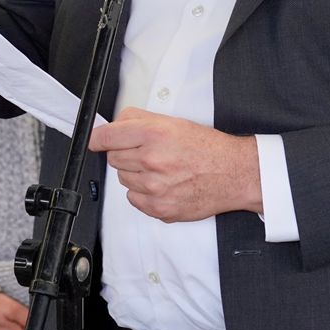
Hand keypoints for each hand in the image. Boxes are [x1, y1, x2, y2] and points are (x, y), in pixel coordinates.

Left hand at [88, 107, 261, 223]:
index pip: (107, 137)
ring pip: (123, 180)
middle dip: (126, 154)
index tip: (96, 140)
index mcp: (154, 134)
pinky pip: (133, 199)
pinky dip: (143, 193)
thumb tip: (114, 124)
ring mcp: (155, 187)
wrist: (233, 174)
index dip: (99, 138)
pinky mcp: (159, 209)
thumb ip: (140, 120)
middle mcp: (152, 160)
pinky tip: (162, 185)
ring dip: (135, 174)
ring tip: (160, 170)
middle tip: (147, 153)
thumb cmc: (207, 148)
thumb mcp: (174, 123)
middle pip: (113, 159)